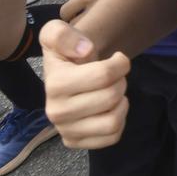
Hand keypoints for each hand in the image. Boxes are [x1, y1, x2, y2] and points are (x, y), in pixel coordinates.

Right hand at [41, 20, 130, 149]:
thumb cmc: (65, 53)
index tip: (117, 59)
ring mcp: (65, 130)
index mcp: (55, 84)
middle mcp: (56, 112)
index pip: (104, 75)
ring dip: (121, 103)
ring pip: (113, 121)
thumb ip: (62, 34)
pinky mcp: (74, 142)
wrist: (61, 76)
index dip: (120, 64)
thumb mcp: (55, 32)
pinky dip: (119, 120)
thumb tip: (84, 51)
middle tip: (114, 77)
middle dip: (120, 82)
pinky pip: (112, 137)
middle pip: (111, 97)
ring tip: (113, 93)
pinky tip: (109, 109)